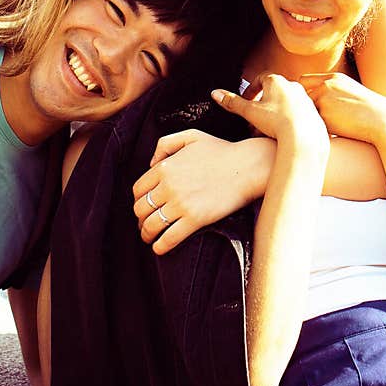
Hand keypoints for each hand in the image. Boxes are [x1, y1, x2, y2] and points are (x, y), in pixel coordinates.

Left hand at [133, 130, 275, 255]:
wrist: (247, 166)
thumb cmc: (221, 151)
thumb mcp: (190, 136)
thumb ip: (165, 144)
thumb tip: (150, 163)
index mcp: (165, 167)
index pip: (138, 189)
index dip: (138, 200)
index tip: (143, 207)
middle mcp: (168, 186)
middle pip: (140, 209)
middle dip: (140, 218)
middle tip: (145, 223)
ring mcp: (181, 204)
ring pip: (152, 225)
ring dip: (146, 234)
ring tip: (150, 237)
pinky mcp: (196, 219)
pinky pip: (170, 237)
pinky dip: (160, 246)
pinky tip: (158, 248)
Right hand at [213, 74, 328, 149]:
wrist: (304, 138)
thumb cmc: (277, 121)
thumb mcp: (249, 111)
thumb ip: (232, 102)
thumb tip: (215, 93)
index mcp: (277, 81)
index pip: (261, 79)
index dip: (251, 90)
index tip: (245, 101)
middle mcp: (294, 86)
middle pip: (273, 93)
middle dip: (261, 106)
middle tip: (253, 120)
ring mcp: (306, 99)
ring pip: (285, 104)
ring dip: (273, 114)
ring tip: (265, 130)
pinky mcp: (314, 113)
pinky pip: (297, 114)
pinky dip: (287, 121)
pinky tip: (282, 134)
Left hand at [299, 72, 385, 146]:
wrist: (384, 122)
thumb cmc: (370, 114)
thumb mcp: (351, 95)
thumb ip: (332, 95)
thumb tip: (311, 103)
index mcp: (334, 78)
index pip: (304, 81)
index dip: (303, 93)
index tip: (307, 105)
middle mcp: (326, 84)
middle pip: (301, 97)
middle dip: (304, 107)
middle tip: (314, 119)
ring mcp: (324, 97)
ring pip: (305, 111)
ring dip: (312, 119)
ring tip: (330, 127)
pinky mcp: (323, 113)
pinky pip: (312, 123)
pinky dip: (317, 129)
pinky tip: (332, 132)